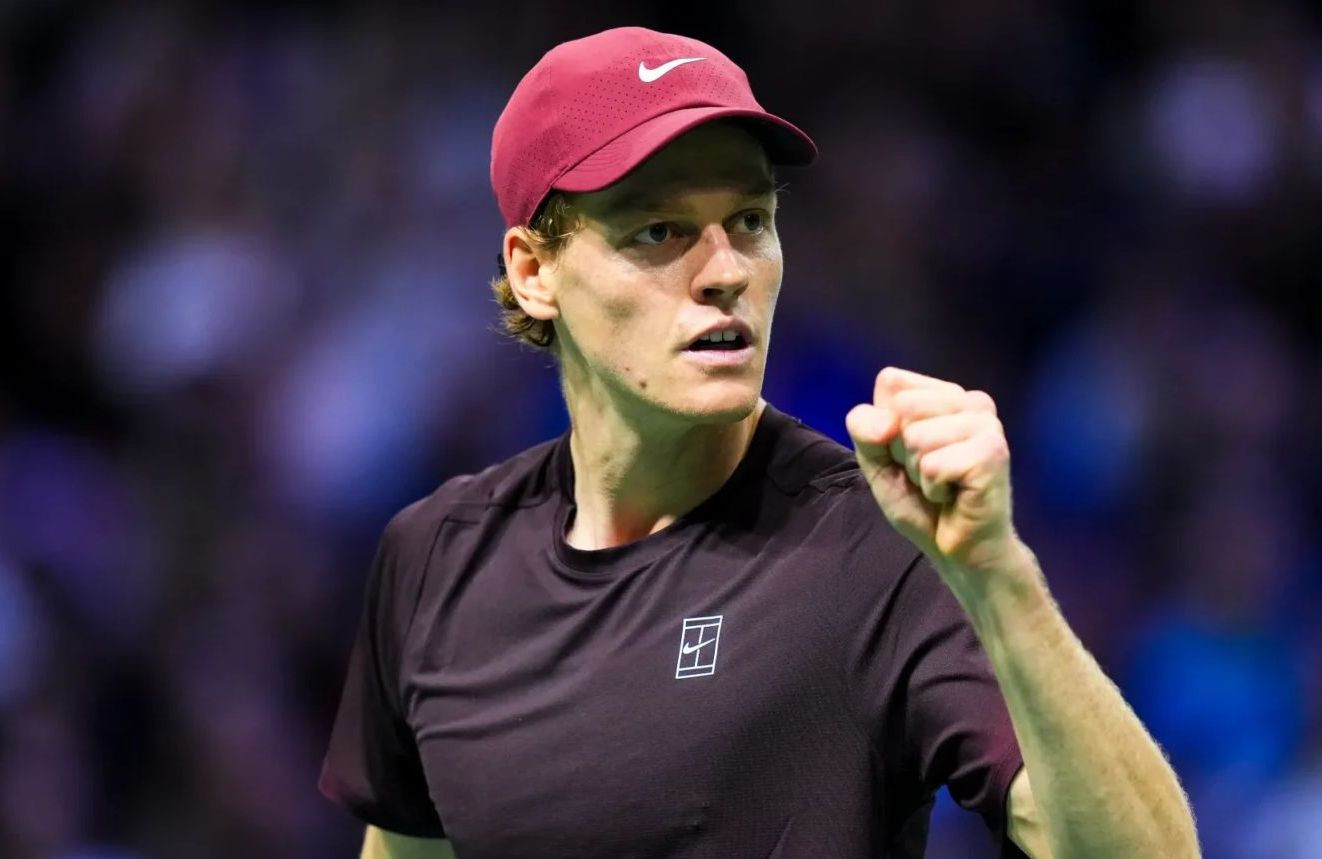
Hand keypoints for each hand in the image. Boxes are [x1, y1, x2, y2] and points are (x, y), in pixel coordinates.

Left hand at [846, 367, 1027, 594]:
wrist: (957, 548)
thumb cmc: (922, 501)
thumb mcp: (876, 460)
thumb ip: (865, 428)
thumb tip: (888, 421)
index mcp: (945, 394)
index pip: (891, 383)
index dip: (885, 426)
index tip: (909, 454)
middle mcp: (971, 401)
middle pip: (902, 407)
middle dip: (902, 450)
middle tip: (929, 473)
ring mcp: (986, 424)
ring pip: (917, 436)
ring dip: (920, 473)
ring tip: (943, 484)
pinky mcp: (992, 452)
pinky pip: (934, 465)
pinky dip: (934, 488)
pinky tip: (955, 495)